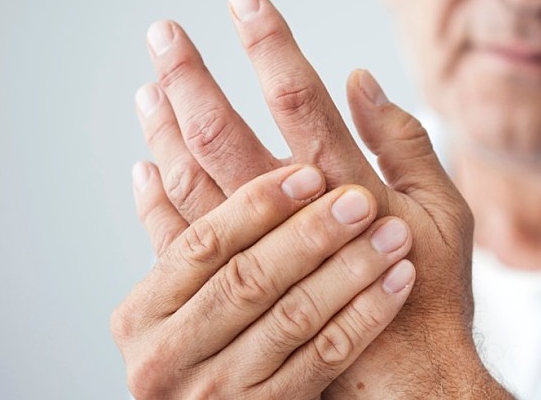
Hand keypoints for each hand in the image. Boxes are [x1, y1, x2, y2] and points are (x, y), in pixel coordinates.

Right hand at [111, 163, 415, 398]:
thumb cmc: (191, 359)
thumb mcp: (162, 311)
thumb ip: (169, 244)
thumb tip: (152, 164)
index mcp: (142, 316)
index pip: (203, 245)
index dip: (258, 205)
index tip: (310, 171)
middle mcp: (171, 356)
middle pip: (250, 279)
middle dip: (311, 233)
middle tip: (361, 198)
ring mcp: (219, 391)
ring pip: (294, 317)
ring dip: (351, 269)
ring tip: (394, 233)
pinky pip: (326, 358)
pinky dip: (366, 315)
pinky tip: (397, 281)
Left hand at [132, 0, 506, 396]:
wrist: (408, 379)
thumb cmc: (432, 293)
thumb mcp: (446, 212)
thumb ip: (406, 144)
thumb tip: (361, 81)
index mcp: (349, 189)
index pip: (298, 101)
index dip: (270, 46)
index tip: (244, 1)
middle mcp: (294, 221)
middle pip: (224, 135)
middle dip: (191, 79)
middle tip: (165, 34)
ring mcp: (258, 260)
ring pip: (193, 183)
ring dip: (166, 129)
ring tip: (149, 84)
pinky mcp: (238, 297)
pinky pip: (180, 243)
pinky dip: (159, 200)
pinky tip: (146, 166)